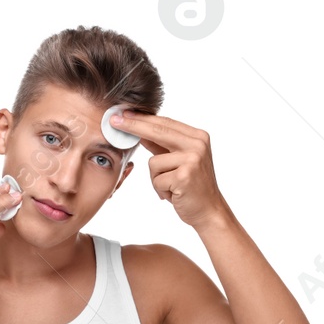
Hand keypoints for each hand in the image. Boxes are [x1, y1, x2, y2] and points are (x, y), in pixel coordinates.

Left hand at [109, 111, 232, 230]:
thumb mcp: (179, 160)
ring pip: (153, 162)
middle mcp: (198, 145)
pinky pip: (156, 180)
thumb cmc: (191, 186)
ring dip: (156, 178)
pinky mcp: (184, 177)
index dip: (142, 118)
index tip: (123, 113)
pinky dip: (160, 190)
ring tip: (171, 186)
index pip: (164, 123)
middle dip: (133, 126)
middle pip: (157, 131)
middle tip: (114, 121)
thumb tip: (139, 131)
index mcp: (197, 137)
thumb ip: (162, 145)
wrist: (209, 210)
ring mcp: (193, 160)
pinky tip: (174, 194)